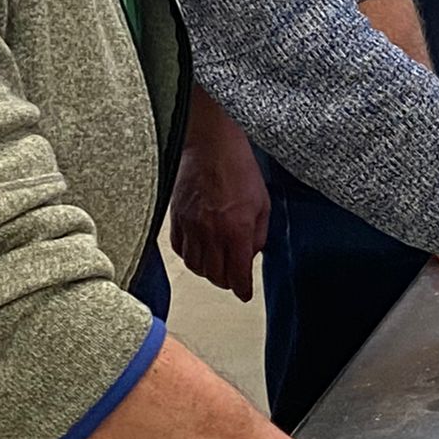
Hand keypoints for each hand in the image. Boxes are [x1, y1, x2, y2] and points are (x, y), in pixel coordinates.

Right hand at [169, 110, 270, 303]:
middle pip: (215, 275)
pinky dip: (189, 257)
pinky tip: (198, 251)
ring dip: (208, 271)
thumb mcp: (263, 202)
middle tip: (233, 277)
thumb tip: (251, 254)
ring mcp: (190, 226)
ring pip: (196, 266)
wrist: (211, 145)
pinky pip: (180, 250)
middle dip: (227, 281)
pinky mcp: (176, 218)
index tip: (244, 293)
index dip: (242, 289)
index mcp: (236, 230)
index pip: (237, 274)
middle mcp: (211, 233)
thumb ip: (258, 233)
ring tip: (216, 265)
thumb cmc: (239, 168)